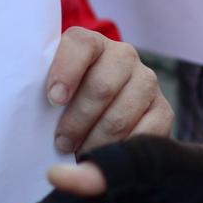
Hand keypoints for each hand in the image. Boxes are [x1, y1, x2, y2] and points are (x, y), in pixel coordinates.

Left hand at [45, 27, 169, 154]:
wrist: (103, 116)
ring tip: (79, 154)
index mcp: (91, 43)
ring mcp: (147, 81)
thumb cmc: (66, 103)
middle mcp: (123, 56)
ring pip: (120, 116)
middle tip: (61, 143)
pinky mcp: (164, 110)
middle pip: (101, 87)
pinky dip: (120, 151)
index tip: (54, 100)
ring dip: (95, 141)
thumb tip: (38, 121)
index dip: (66, 71)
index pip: (80, 45)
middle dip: (77, 121)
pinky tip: (105, 159)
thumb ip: (50, 96)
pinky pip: (145, 135)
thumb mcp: (54, 93)